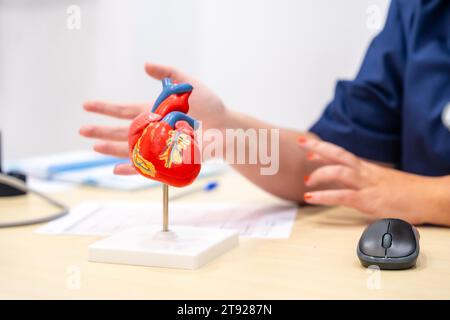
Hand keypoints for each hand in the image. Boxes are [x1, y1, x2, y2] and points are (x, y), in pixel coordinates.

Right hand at [79, 62, 225, 173]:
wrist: (225, 126)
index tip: (86, 105)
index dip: (105, 108)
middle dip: (100, 131)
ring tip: (94, 147)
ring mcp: (158, 145)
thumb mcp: (187, 83)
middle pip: (121, 132)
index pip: (123, 110)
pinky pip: (147, 166)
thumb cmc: (208, 105)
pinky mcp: (168, 158)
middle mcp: (152, 129)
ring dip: (111, 149)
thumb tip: (145, 65)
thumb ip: (167, 73)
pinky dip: (132, 169)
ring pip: (129, 149)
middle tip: (82, 131)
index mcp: (152, 111)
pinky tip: (116, 170)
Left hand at [298, 137, 444, 224]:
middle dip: (319, 147)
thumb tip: (356, 189)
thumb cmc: (412, 194)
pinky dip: (324, 196)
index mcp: (369, 169)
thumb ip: (369, 184)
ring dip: (320, 174)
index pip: (344, 155)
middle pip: (339, 154)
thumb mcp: (385, 185)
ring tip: (306, 180)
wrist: (432, 198)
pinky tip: (311, 198)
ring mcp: (368, 185)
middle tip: (302, 143)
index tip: (311, 150)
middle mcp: (367, 172)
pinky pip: (342, 196)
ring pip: (339, 171)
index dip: (326, 151)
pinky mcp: (369, 200)